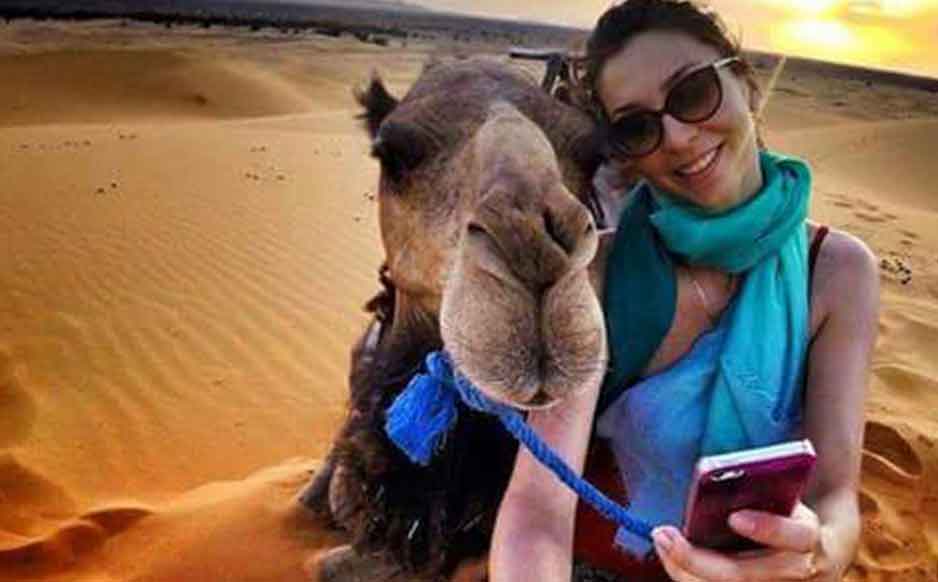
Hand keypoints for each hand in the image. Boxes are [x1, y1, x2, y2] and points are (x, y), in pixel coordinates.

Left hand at [651, 503, 835, 580]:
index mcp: (810, 539)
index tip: (734, 517)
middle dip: (697, 559)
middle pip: (743, 575)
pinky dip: (687, 576)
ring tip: (661, 541)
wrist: (818, 554)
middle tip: (664, 534)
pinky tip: (669, 555)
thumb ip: (762, 490)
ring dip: (683, 570)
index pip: (796, 536)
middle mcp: (797, 574)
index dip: (767, 528)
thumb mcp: (788, 498)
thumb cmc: (790, 515)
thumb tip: (716, 476)